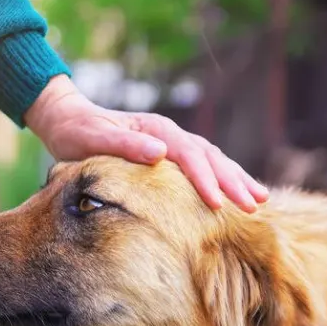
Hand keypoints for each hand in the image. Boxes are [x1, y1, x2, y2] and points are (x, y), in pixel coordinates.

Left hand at [23, 75, 268, 212]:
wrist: (67, 119)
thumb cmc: (76, 132)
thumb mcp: (92, 138)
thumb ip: (124, 144)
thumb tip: (160, 153)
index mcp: (155, 129)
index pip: (188, 155)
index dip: (204, 180)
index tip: (217, 204)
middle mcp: (168, 134)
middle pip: (210, 157)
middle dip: (233, 181)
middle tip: (253, 206)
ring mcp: (171, 143)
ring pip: (213, 160)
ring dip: (236, 178)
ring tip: (259, 199)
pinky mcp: (168, 154)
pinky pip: (203, 165)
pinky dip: (222, 178)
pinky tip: (235, 193)